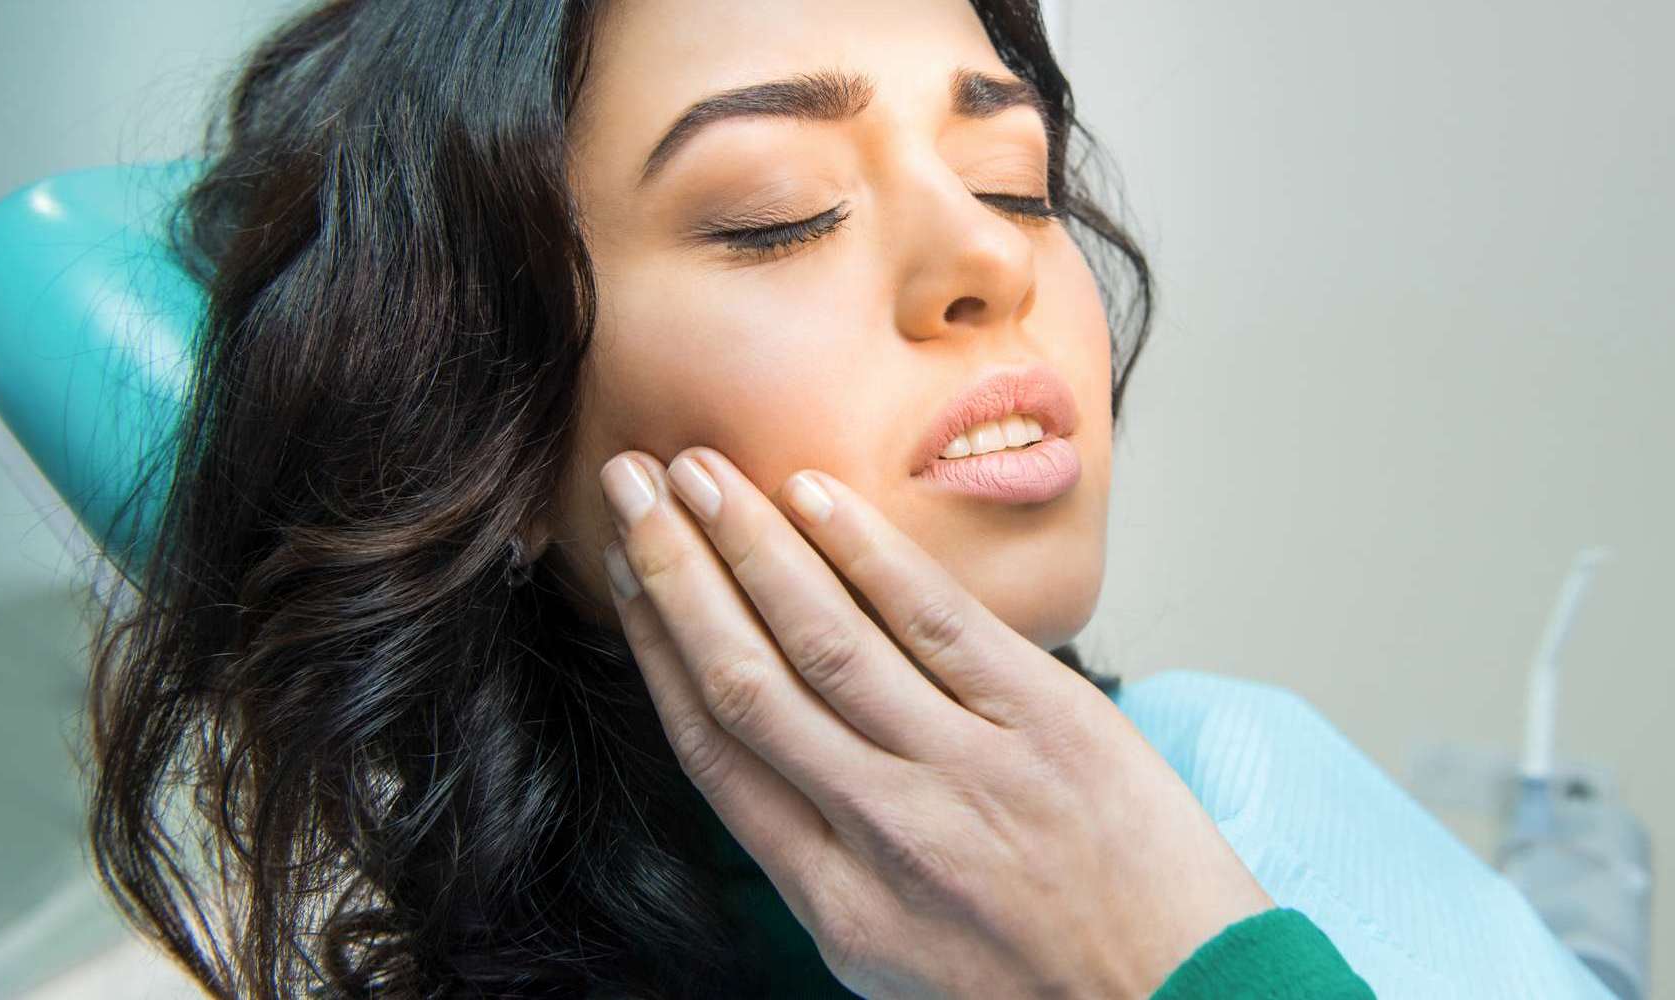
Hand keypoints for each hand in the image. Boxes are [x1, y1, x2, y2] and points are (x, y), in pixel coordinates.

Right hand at [597, 447, 1273, 998]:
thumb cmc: (1042, 988)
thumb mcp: (899, 961)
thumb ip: (828, 864)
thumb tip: (774, 763)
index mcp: (835, 901)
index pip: (716, 754)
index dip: (657, 652)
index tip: (627, 580)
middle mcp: (884, 831)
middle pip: (747, 680)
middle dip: (676, 575)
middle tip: (629, 487)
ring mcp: (965, 770)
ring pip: (826, 639)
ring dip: (749, 545)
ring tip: (698, 471)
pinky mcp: (1046, 721)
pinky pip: (936, 621)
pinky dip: (867, 553)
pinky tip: (815, 495)